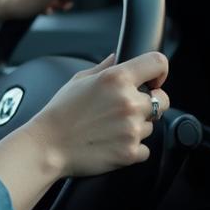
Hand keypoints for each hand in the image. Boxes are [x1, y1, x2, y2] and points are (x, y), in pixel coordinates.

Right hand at [26, 51, 169, 177]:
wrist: (47, 146)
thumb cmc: (59, 113)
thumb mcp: (78, 80)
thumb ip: (104, 67)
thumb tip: (117, 58)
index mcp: (116, 79)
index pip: (157, 63)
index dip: (159, 71)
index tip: (154, 80)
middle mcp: (129, 102)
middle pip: (162, 100)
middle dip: (149, 103)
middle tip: (125, 110)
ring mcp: (132, 128)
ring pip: (151, 125)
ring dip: (136, 127)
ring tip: (109, 128)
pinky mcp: (131, 152)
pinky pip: (145, 149)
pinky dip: (131, 148)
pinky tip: (111, 143)